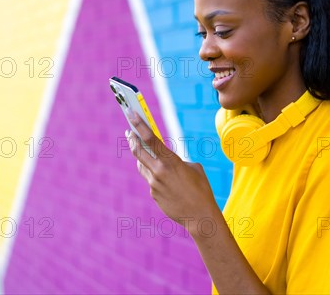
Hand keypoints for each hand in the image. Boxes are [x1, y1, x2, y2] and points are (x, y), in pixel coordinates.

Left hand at [124, 111, 219, 235]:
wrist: (199, 216)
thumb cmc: (201, 188)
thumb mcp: (193, 167)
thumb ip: (177, 160)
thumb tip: (165, 160)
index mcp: (171, 161)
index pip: (150, 138)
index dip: (139, 124)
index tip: (131, 113)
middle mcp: (159, 171)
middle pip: (138, 151)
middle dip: (132, 138)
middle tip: (128, 131)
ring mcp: (154, 184)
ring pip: (143, 166)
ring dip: (142, 157)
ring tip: (143, 150)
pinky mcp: (153, 194)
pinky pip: (150, 180)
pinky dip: (154, 175)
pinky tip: (165, 179)